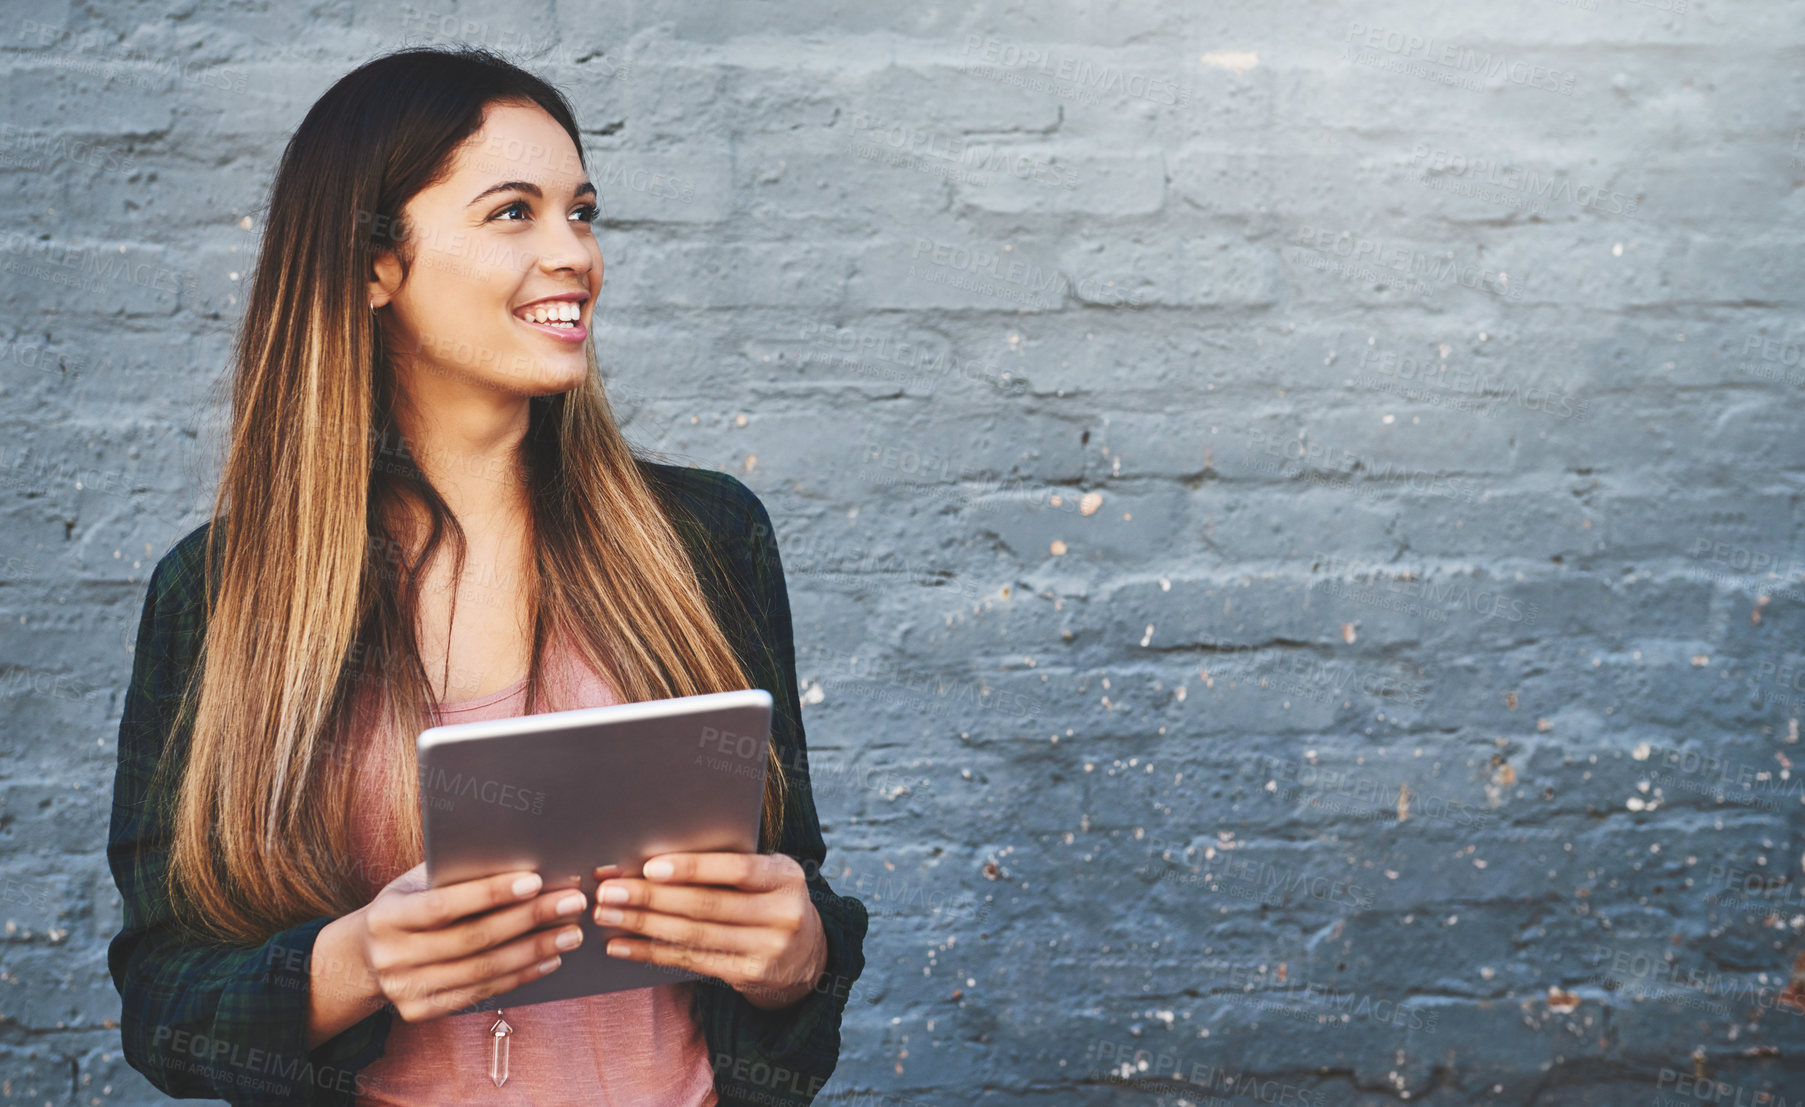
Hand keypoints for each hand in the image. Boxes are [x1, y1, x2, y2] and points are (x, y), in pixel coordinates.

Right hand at [355, 863, 588, 1022]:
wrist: (364, 957)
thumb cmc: (406, 904)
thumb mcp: (416, 883)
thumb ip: (454, 873)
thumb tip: (518, 856)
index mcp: (386, 917)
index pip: (444, 905)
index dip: (490, 893)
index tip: (535, 880)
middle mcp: (392, 957)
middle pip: (472, 939)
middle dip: (529, 920)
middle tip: (572, 903)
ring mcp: (405, 989)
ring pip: (482, 971)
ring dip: (534, 951)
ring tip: (570, 933)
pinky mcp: (421, 1011)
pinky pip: (481, 994)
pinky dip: (520, 976)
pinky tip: (549, 959)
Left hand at [594, 853, 827, 1009]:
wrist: (808, 952)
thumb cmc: (771, 898)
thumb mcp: (767, 874)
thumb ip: (727, 865)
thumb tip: (653, 861)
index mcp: (786, 877)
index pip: (737, 870)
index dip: (693, 868)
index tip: (649, 867)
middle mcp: (782, 915)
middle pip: (707, 906)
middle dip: (651, 898)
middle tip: (609, 891)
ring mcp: (767, 950)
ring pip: (694, 936)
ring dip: (643, 926)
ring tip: (607, 915)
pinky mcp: (748, 976)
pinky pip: (690, 961)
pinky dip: (651, 953)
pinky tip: (622, 946)